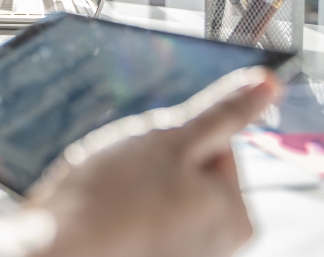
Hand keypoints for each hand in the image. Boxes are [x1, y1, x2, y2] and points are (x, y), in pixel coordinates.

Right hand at [28, 69, 281, 256]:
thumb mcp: (171, 140)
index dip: (177, 136)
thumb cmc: (112, 195)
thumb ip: (222, 112)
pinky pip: (143, 217)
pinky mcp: (153, 255)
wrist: (58, 245)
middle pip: (193, 172)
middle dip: (159, 163)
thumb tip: (266, 84)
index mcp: (236, 216)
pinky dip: (126, 209)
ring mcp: (184, 254)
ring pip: (164, 193)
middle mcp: (219, 244)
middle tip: (128, 175)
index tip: (149, 153)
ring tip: (114, 195)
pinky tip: (107, 213)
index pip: (218, 145)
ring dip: (139, 184)